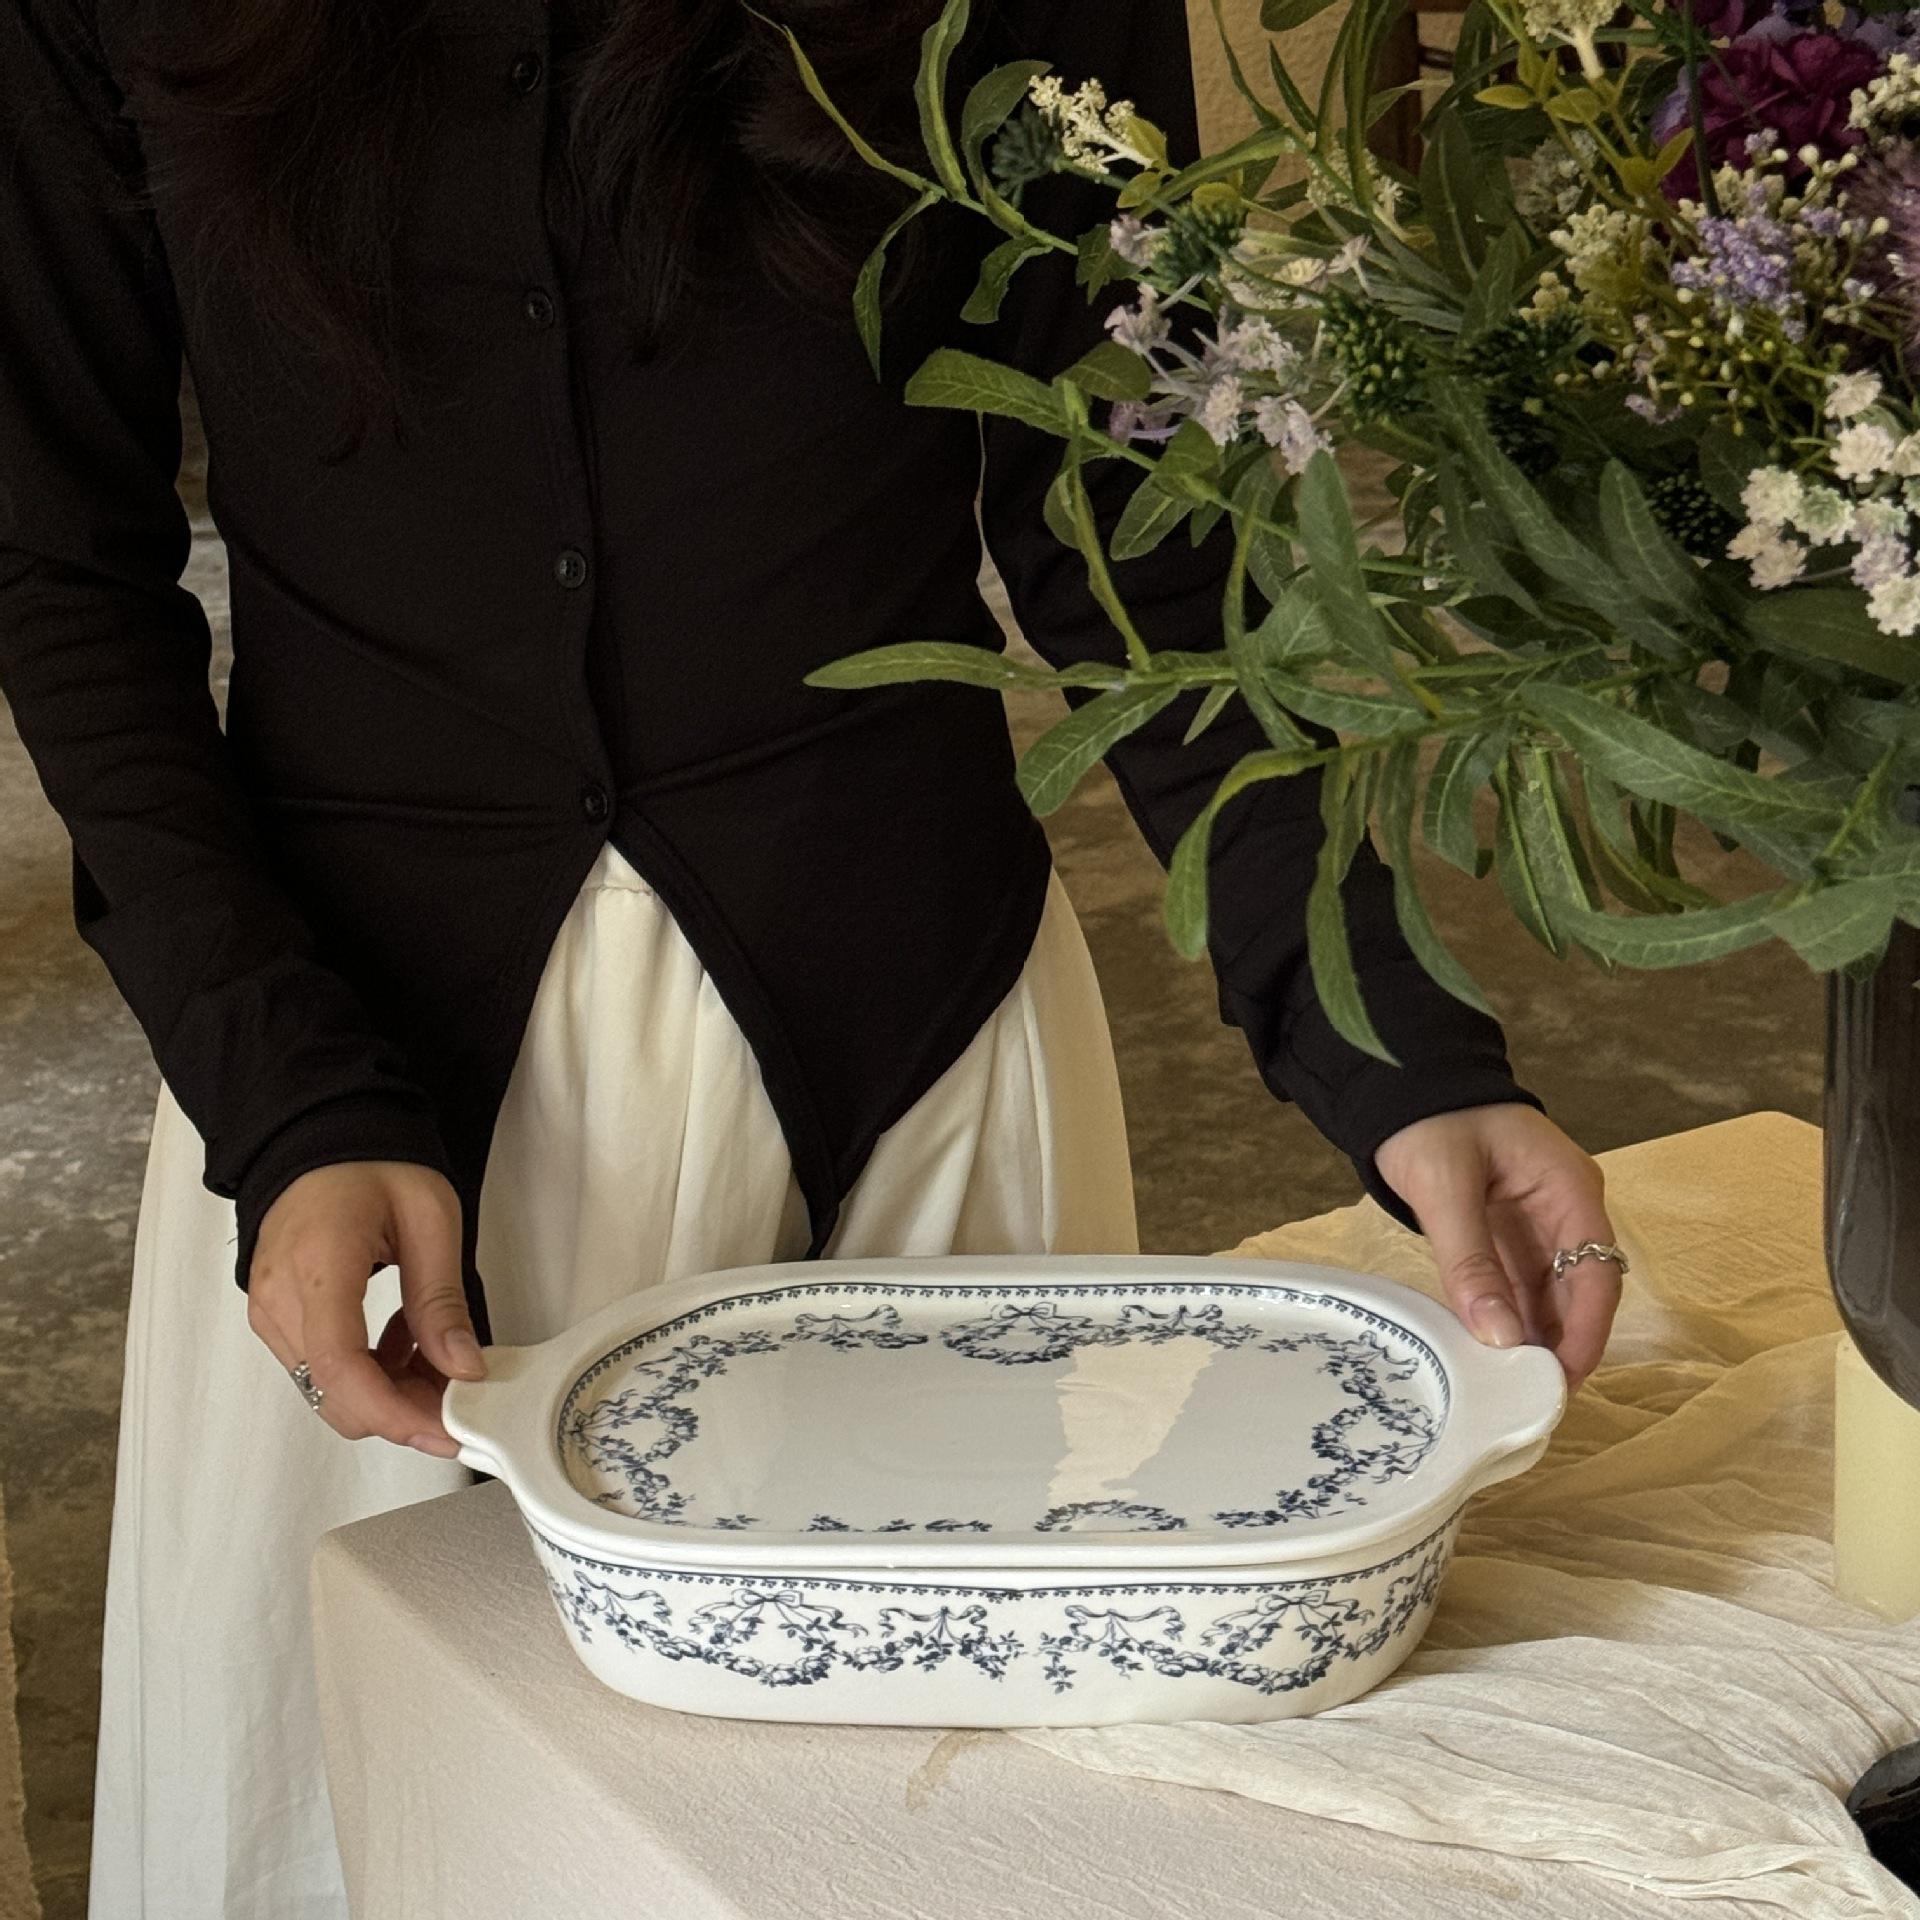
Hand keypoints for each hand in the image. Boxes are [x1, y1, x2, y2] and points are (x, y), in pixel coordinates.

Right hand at [247, 1161, 486, 1456]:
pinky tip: (405, 1344)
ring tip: (439, 1361)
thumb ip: (442, 1300)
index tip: (443, 1428)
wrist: (321, 1141)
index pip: (342, 1365)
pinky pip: (322, 1369)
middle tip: (459, 1399)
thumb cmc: (370, 1165)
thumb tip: (463, 1366)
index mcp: (319, 1264)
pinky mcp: (276, 1319)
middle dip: (403, 1411)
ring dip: (390, 1392)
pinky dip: (369, 1373)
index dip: (394, 1411)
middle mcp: (281, 1297)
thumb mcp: (430, 1219)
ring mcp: (271, 1312)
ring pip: (330, 1390)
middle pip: (336, 1393)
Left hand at [1373, 1103, 1618, 1390]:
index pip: (1597, 1273)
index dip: (1587, 1332)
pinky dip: (1508, 1316)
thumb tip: (1496, 1335)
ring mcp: (1537, 1220)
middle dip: (1561, 1344)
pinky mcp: (1507, 1230)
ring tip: (1512, 1388)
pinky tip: (1494, 1352)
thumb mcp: (1444, 1185)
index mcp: (1568, 1187)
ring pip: (1547, 1293)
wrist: (1401, 1080)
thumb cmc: (1429, 1116)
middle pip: (1578, 1290)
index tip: (1565, 1379)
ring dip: (1533, 1336)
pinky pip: (1517, 1283)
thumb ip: (1470, 1260)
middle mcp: (1564, 1208)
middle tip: (1534, 1399)